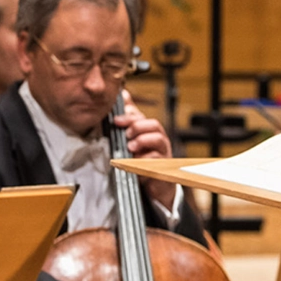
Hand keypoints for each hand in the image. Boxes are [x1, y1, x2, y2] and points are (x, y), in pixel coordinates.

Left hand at [118, 93, 173, 209]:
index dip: (130, 115)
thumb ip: (128, 120)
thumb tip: (123, 95)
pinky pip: (158, 160)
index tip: (116, 120)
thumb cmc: (142, 160)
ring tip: (131, 147)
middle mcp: (159, 139)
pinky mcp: (163, 168)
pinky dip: (146, 159)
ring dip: (143, 140)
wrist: (155, 186)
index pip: (142, 117)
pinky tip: (135, 162)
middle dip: (137, 126)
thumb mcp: (132, 140)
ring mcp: (163, 153)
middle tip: (125, 133)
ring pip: (159, 139)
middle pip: (153, 125)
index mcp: (150, 132)